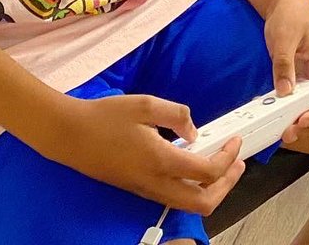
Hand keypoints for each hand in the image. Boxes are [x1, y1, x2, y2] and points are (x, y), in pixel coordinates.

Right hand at [54, 94, 244, 213]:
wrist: (70, 135)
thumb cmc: (106, 117)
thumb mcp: (146, 104)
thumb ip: (177, 115)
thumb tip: (194, 132)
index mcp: (161, 161)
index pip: (207, 171)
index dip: (228, 158)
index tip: (235, 141)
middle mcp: (156, 183)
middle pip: (203, 202)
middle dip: (227, 185)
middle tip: (238, 163)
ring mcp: (146, 190)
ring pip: (188, 204)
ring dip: (211, 189)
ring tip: (222, 166)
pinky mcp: (138, 189)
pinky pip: (174, 197)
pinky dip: (192, 187)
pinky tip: (193, 165)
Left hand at [263, 0, 308, 144]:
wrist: (285, 0)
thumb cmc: (291, 13)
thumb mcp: (285, 37)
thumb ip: (285, 64)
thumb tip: (284, 92)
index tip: (303, 121)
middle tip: (289, 132)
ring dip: (302, 124)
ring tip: (283, 130)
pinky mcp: (297, 78)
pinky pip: (298, 102)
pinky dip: (291, 113)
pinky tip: (277, 117)